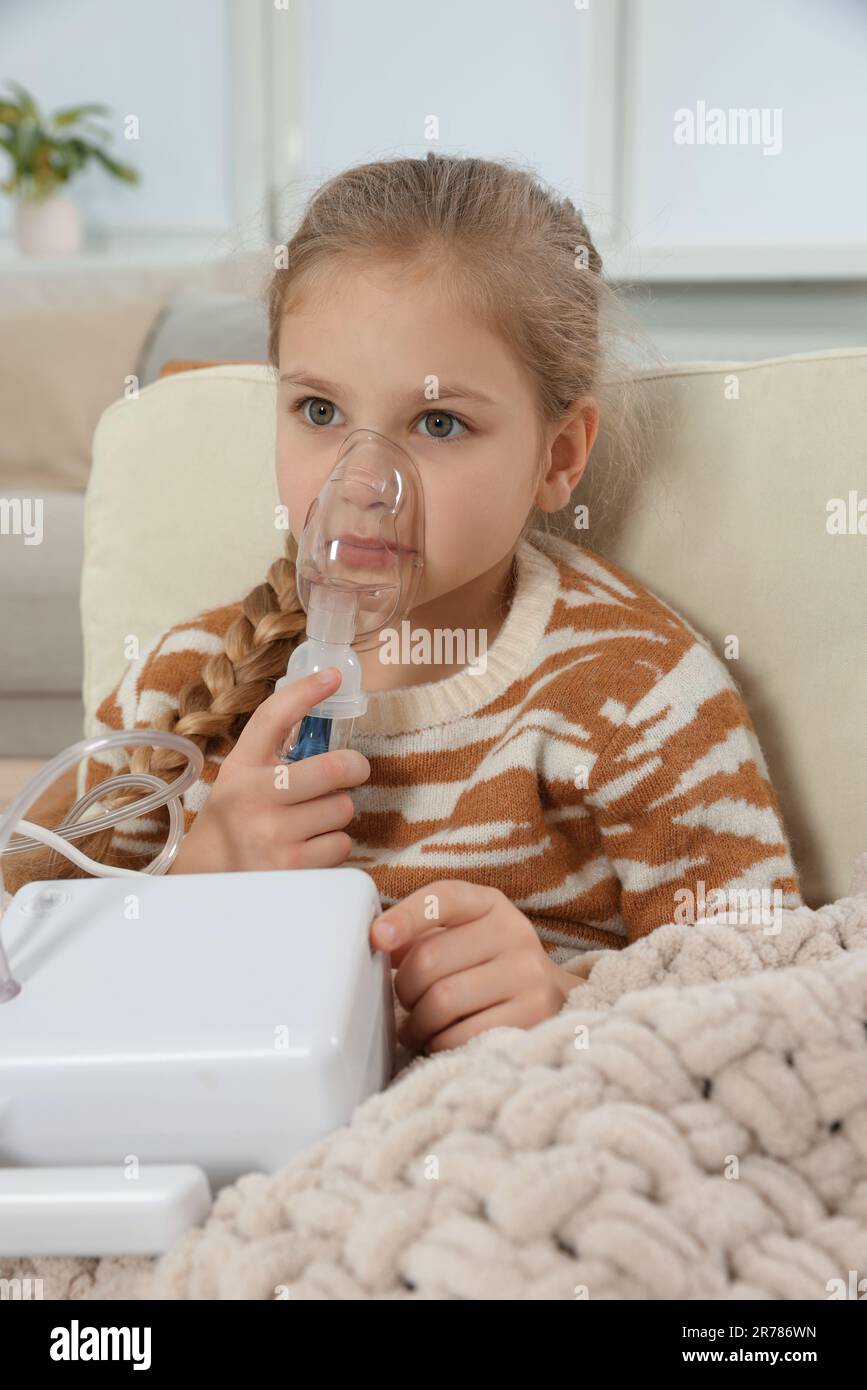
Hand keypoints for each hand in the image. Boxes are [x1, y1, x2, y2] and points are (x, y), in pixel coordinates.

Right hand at [167, 667, 369, 872]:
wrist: (209, 879)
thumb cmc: (237, 819)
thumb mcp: (242, 777)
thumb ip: (275, 749)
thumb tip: (321, 700)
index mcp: (241, 767)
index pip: (272, 717)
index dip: (306, 691)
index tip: (332, 676)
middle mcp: (253, 797)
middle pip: (333, 767)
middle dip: (354, 767)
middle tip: (351, 771)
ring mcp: (271, 834)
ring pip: (343, 808)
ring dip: (337, 813)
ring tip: (311, 821)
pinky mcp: (291, 868)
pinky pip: (341, 843)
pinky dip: (333, 845)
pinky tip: (308, 847)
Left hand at [370, 880, 581, 1054]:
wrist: (551, 998)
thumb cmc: (487, 965)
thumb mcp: (461, 935)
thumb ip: (420, 934)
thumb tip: (377, 941)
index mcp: (490, 904)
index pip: (444, 898)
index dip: (406, 917)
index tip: (377, 938)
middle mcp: (514, 932)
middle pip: (429, 959)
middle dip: (404, 989)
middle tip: (404, 1003)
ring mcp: (527, 974)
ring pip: (443, 1000)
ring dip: (417, 1022)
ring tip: (417, 1027)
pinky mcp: (532, 1015)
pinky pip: (462, 1035)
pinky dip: (439, 1043)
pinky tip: (440, 1041)